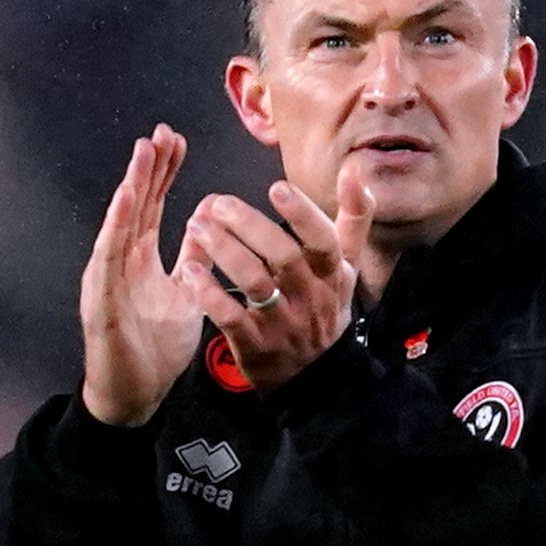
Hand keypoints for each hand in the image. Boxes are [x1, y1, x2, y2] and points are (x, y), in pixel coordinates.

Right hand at [80, 124, 201, 425]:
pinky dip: (116, 225)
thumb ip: (192, 261)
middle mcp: (120, 261)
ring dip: (131, 185)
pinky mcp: (103, 299)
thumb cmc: (154, 349)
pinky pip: (109, 256)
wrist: (135, 395)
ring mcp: (108, 277)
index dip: (163, 173)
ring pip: (120, 222)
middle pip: (134, 204)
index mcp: (139, 259)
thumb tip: (206, 226)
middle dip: (148, 167)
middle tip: (161, 131)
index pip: (151, 206)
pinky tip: (125, 198)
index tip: (176, 141)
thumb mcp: (185, 296)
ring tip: (143, 152)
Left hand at [183, 158, 374, 392]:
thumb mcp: (347, 266)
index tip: (277, 187)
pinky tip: (190, 271)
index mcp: (333, 274)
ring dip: (224, 251)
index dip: (301, 214)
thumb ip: (354, 218)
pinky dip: (210, 294)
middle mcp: (310, 297)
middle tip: (218, 203)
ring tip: (197, 226)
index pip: (323, 241)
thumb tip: (355, 171)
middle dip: (249, 226)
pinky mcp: (256, 345)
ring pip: (255, 284)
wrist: (315, 375)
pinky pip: (231, 318)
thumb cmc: (325, 305)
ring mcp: (283, 323)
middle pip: (283, 257)